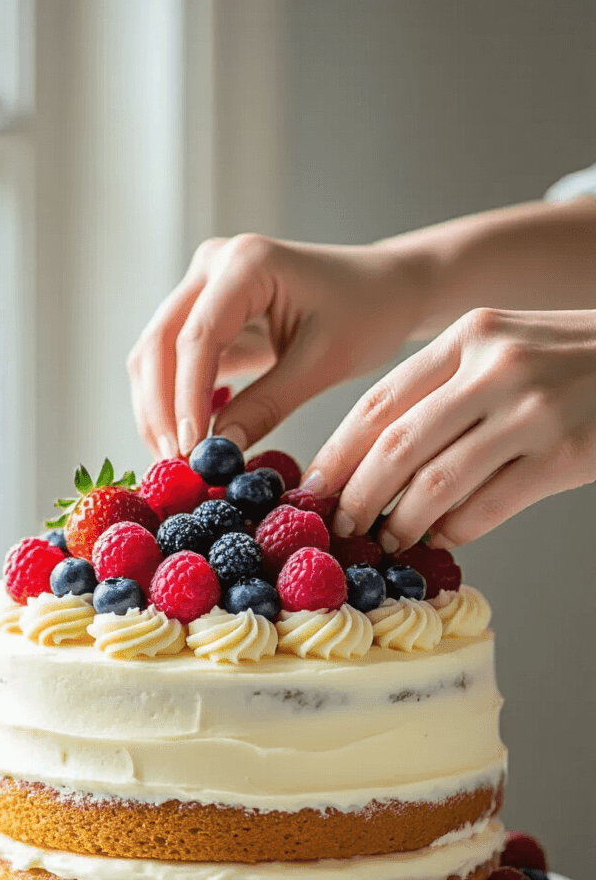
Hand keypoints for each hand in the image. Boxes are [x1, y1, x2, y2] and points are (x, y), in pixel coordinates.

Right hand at [127, 233, 428, 458]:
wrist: (384, 289)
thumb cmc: (366, 314)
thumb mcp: (323, 365)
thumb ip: (266, 407)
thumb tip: (217, 453)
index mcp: (247, 263)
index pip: (197, 338)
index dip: (186, 399)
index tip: (189, 451)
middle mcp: (214, 264)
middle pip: (160, 343)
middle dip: (160, 409)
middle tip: (175, 464)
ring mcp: (204, 285)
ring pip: (155, 353)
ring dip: (158, 408)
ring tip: (178, 460)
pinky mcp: (204, 311)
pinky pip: (172, 360)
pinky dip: (173, 400)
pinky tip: (192, 436)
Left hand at [304, 308, 595, 550]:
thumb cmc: (568, 363)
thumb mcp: (502, 349)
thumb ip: (444, 390)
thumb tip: (375, 460)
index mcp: (469, 337)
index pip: (380, 401)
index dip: (337, 452)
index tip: (311, 489)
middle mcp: (495, 367)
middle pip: (397, 446)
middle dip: (357, 496)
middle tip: (339, 528)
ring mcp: (531, 411)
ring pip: (437, 484)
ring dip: (401, 524)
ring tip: (386, 542)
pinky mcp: (562, 455)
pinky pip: (487, 507)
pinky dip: (454, 532)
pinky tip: (440, 540)